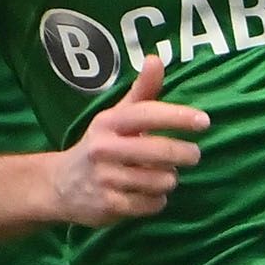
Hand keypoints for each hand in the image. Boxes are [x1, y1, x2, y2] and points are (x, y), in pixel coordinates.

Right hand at [51, 57, 208, 226]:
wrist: (59, 185)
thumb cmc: (100, 145)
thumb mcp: (115, 117)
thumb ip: (141, 91)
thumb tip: (157, 58)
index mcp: (109, 122)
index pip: (147, 114)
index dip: (178, 117)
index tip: (204, 122)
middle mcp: (104, 148)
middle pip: (159, 152)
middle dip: (185, 154)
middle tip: (193, 155)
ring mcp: (105, 178)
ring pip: (159, 181)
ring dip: (169, 180)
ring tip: (163, 176)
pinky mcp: (108, 206)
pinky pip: (151, 205)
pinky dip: (157, 201)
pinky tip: (150, 195)